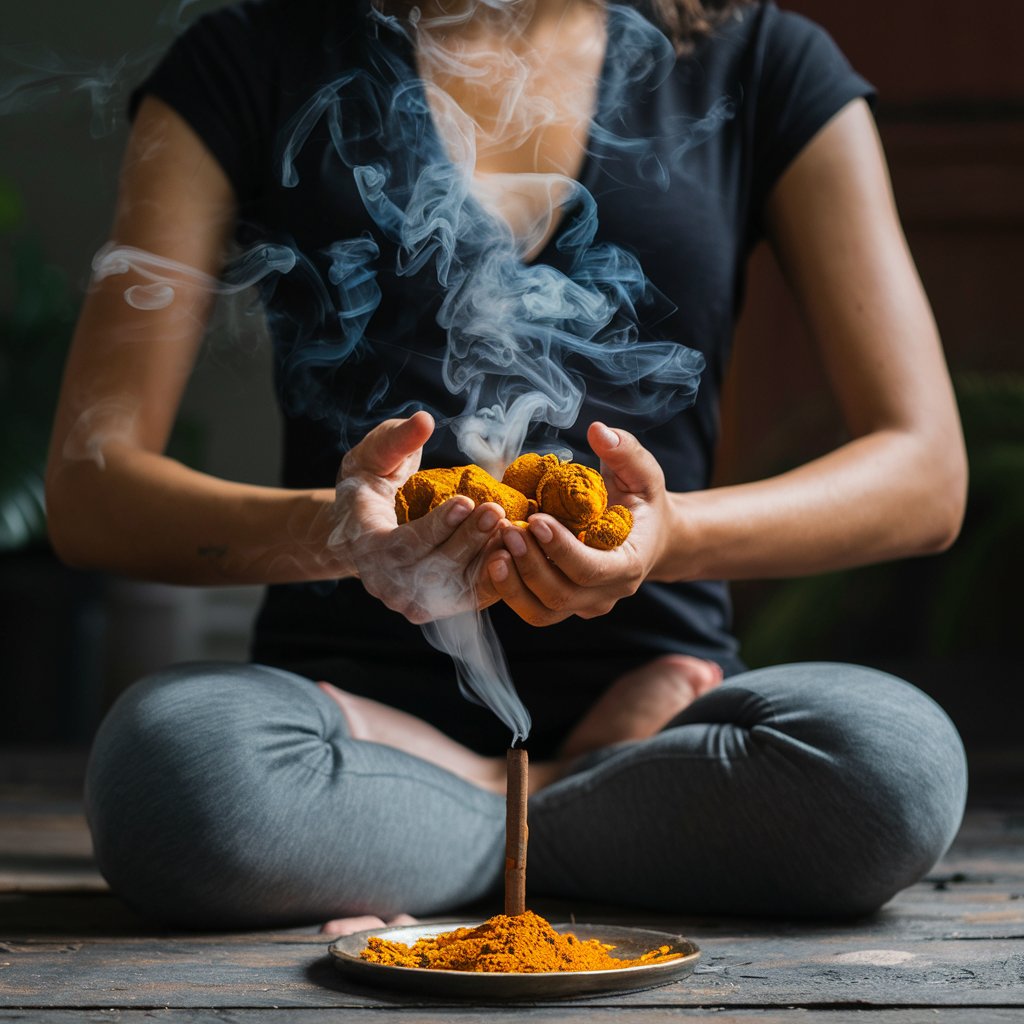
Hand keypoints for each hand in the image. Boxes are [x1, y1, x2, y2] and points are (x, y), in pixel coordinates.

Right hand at [332, 411, 504, 623]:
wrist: (359, 534)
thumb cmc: (366, 489)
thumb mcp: (371, 459)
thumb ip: (395, 441)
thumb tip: (424, 419)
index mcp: (365, 549)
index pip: (403, 546)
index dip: (436, 527)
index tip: (465, 501)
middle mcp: (387, 585)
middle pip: (433, 570)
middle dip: (467, 540)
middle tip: (496, 511)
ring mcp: (413, 602)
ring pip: (456, 587)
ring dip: (485, 558)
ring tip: (509, 528)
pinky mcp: (438, 608)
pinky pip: (470, 596)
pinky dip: (492, 575)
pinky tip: (511, 548)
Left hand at [484, 423, 670, 625]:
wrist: (650, 538)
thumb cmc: (644, 502)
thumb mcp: (644, 474)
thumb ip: (626, 452)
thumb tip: (598, 430)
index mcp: (629, 564)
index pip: (592, 570)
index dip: (561, 548)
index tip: (535, 518)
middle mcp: (605, 594)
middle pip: (560, 595)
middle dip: (529, 565)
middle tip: (505, 530)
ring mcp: (583, 605)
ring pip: (541, 612)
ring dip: (512, 584)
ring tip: (492, 549)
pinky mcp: (561, 604)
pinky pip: (531, 607)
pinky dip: (507, 588)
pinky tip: (490, 557)